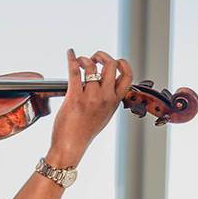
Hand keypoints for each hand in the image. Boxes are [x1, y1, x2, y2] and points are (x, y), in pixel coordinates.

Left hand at [48, 49, 132, 165]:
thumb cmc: (84, 132)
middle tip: (94, 58)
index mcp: (114, 101)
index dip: (123, 64)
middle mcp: (105, 97)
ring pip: (92, 67)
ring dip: (85, 59)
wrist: (71, 145)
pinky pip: (74, 72)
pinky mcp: (75, 97)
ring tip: (80, 60)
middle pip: (111, 66)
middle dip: (103, 56)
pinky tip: (70, 53)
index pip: (127, 76)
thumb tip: (105, 88)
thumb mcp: (104, 116)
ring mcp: (91, 97)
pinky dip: (72, 59)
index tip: (114, 61)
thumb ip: (107, 101)